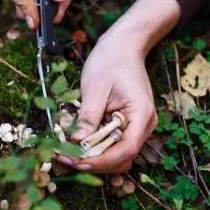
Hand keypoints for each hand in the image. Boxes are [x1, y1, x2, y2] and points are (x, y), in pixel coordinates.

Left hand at [54, 0, 181, 172]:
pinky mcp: (128, 125)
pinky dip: (97, 149)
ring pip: (119, 155)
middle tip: (65, 159)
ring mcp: (138, 126)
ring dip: (95, 159)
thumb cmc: (111, 60)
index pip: (127, 149)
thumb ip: (88, 116)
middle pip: (123, 157)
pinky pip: (114, 144)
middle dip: (95, 163)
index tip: (78, 162)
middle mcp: (144, 124)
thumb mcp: (95, 87)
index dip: (103, 160)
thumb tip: (76, 142)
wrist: (124, 46)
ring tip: (68, 154)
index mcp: (141, 113)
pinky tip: (77, 145)